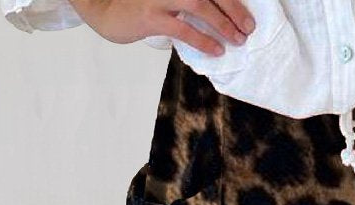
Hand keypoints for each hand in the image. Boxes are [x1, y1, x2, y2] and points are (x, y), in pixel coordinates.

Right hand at [68, 0, 255, 54]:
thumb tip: (222, 14)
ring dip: (223, 24)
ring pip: (200, 5)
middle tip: (249, 26)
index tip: (246, 13)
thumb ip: (190, 0)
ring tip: (238, 39)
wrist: (106, 9)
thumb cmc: (142, 3)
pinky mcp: (151, 16)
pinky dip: (203, 39)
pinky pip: (184, 29)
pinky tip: (216, 49)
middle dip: (233, 8)